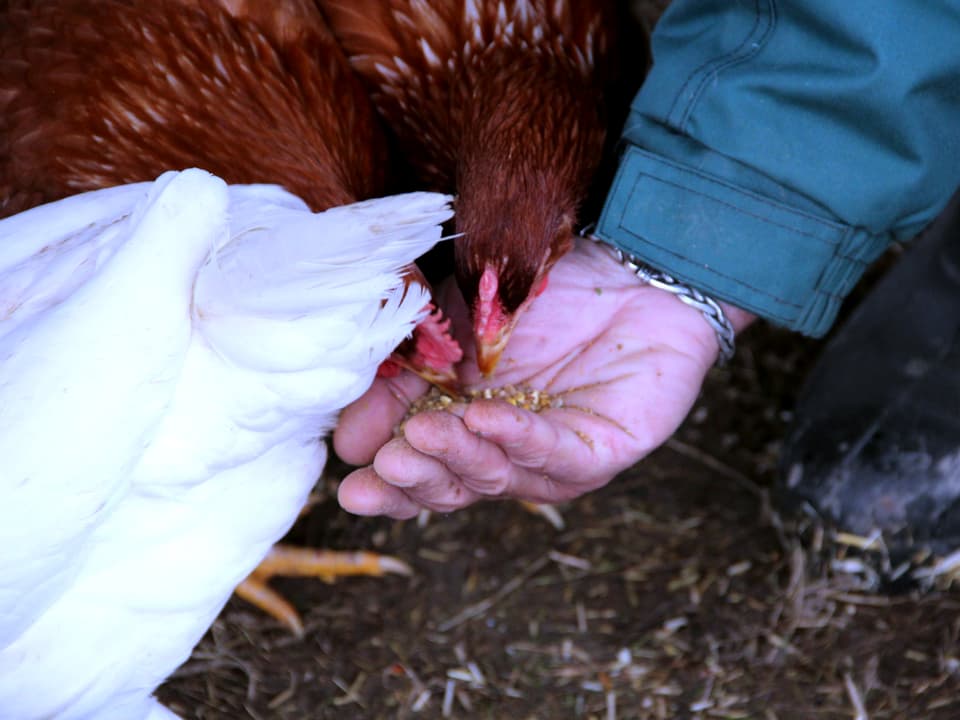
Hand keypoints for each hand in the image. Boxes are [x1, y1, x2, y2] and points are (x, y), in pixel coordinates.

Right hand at [333, 238, 753, 517]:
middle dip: (418, 477)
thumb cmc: (537, 291)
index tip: (350, 481)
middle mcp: (508, 454)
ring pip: (501, 475)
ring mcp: (555, 456)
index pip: (423, 471)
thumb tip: (349, 443)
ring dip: (458, 455)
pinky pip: (557, 452)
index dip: (388, 483)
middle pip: (458, 484)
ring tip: (423, 432)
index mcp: (468, 432)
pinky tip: (483, 417)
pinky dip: (517, 436)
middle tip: (387, 463)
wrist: (625, 260)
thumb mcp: (449, 325)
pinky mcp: (604, 449)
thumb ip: (400, 374)